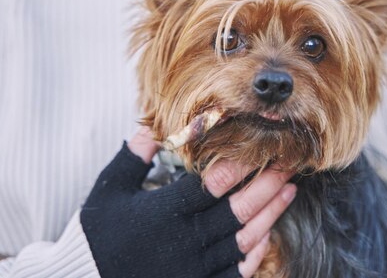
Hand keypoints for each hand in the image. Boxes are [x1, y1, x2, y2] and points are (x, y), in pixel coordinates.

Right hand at [81, 128, 295, 277]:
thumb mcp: (109, 191)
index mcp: (164, 213)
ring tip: (289, 191)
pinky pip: (235, 272)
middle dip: (267, 186)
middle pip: (237, 210)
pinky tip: (268, 234)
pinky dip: (255, 253)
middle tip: (288, 166)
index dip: (239, 166)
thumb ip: (133, 157)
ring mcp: (194, 268)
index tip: (260, 149)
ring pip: (242, 240)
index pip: (212, 185)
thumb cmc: (96, 237)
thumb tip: (150, 124)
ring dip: (269, 214)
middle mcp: (185, 241)